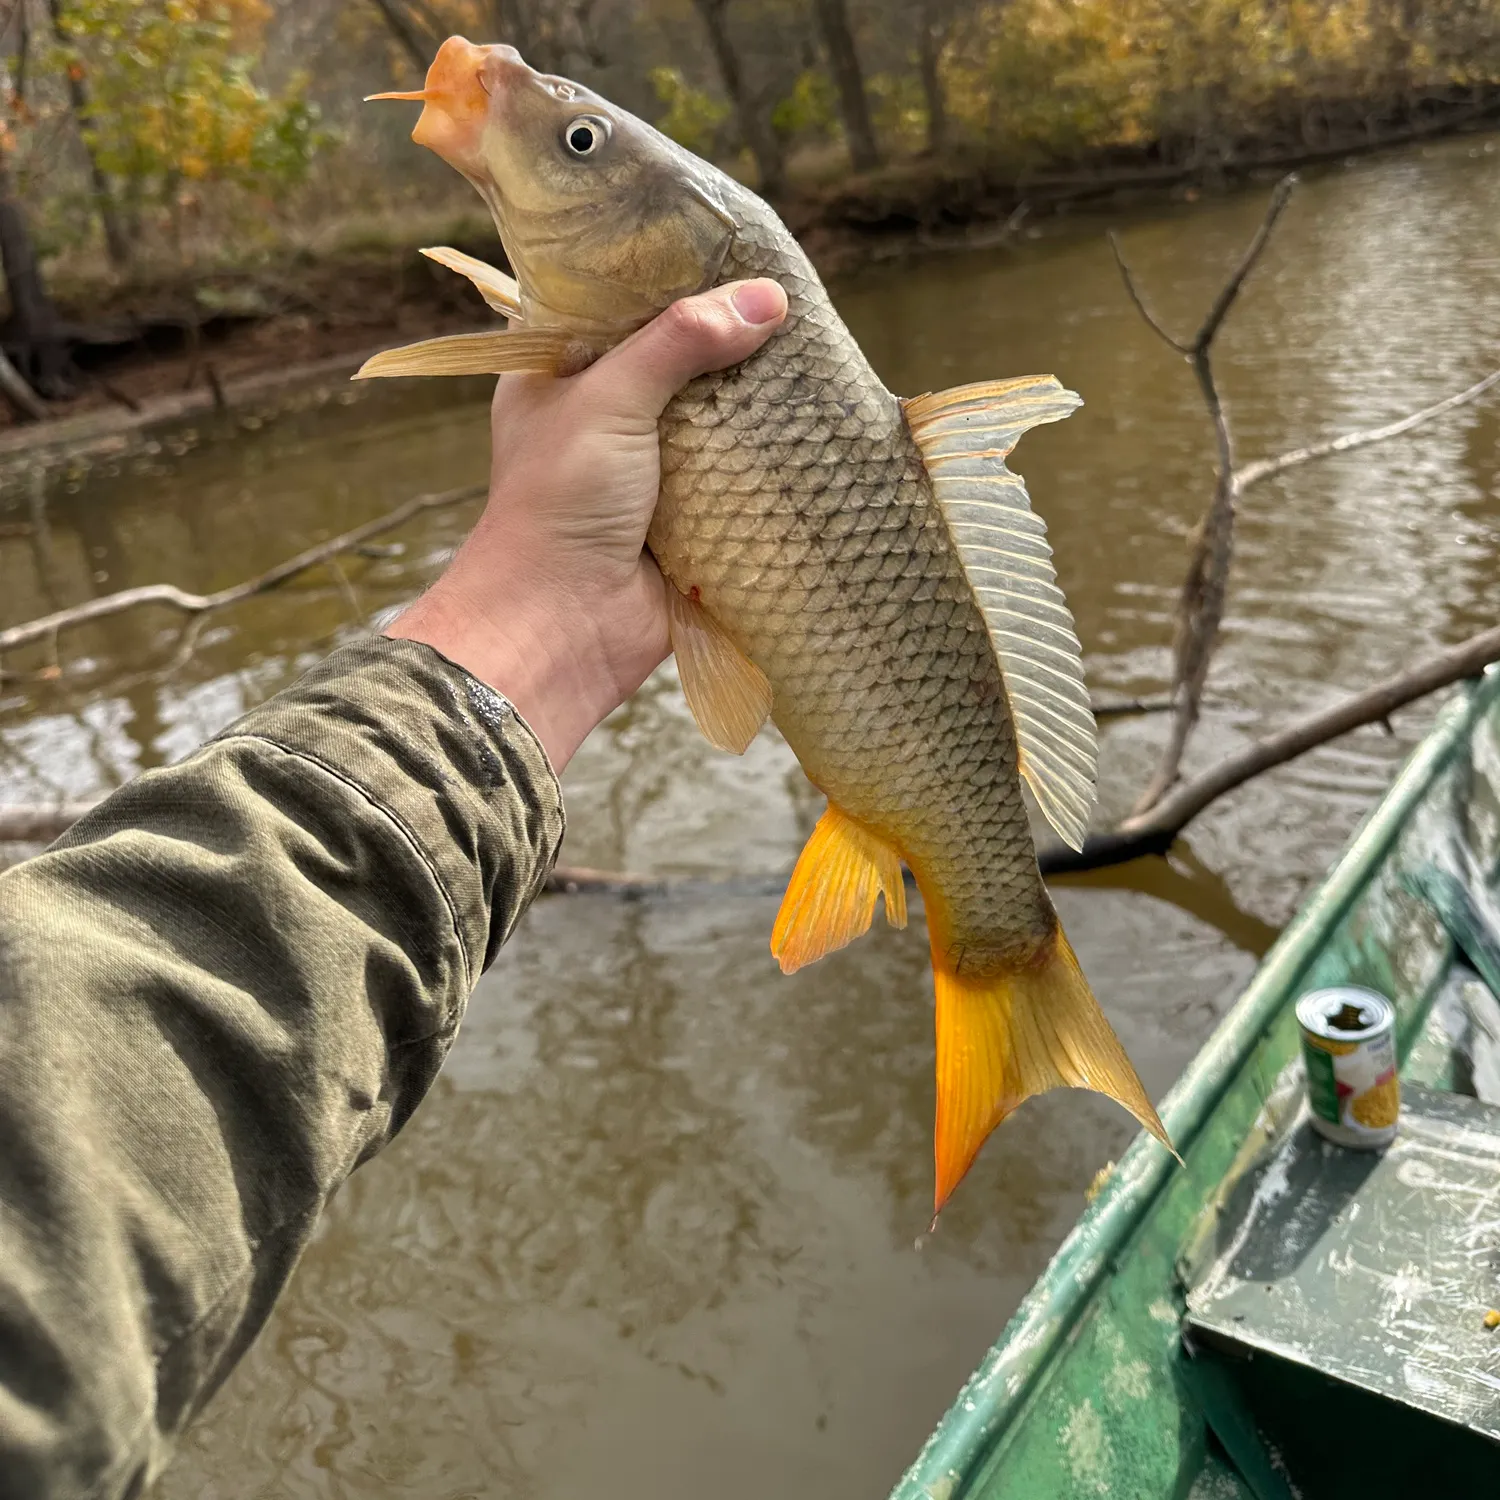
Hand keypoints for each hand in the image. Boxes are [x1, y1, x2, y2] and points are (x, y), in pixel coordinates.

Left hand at [387, 278, 787, 770]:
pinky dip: (765, 458)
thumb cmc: (558, 503)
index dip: (668, 274)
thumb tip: (767, 300)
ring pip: (711, 417)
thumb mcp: (610, 400)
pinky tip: (815, 422)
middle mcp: (604, 415)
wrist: (563, 626)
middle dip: (727, 336)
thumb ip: (680, 342)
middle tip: (790, 295)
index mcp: (560, 373)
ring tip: (816, 349)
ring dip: (753, 398)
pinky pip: (734, 476)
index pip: (617, 303)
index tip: (730, 243)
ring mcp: (648, 469)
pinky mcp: (687, 517)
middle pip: (675, 358)